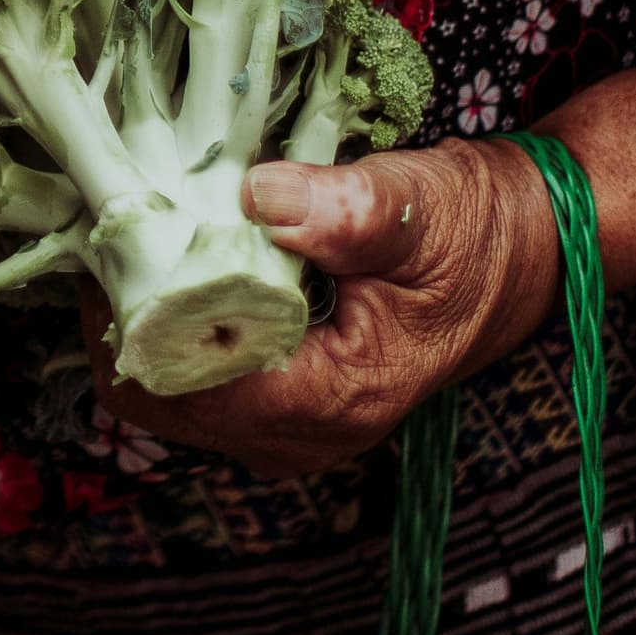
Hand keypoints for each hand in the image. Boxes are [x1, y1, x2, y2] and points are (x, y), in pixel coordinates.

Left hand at [94, 142, 556, 479]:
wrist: (522, 253)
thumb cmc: (473, 230)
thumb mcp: (420, 205)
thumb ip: (345, 210)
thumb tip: (261, 199)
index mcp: (334, 398)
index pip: (191, 383)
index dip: (138, 315)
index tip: (117, 240)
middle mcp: (303, 435)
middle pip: (161, 400)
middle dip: (126, 320)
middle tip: (113, 234)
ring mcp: (288, 431)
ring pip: (167, 399)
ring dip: (140, 326)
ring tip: (135, 246)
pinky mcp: (281, 408)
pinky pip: (192, 386)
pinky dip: (168, 334)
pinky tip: (169, 270)